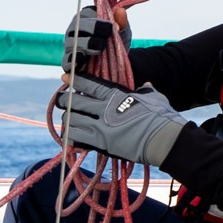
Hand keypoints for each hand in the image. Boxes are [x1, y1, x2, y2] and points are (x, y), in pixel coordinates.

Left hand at [59, 75, 184, 166]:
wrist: (164, 139)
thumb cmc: (162, 117)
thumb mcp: (154, 98)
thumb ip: (145, 91)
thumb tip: (145, 85)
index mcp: (116, 96)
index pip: (90, 84)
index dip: (75, 80)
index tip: (65, 77)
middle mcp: (105, 110)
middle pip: (76, 103)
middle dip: (64, 100)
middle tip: (59, 100)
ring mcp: (102, 128)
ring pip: (74, 121)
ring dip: (67, 119)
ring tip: (65, 119)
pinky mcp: (103, 144)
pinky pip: (80, 140)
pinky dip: (73, 138)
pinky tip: (69, 137)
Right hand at [67, 5, 127, 70]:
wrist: (116, 62)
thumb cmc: (116, 40)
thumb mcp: (122, 31)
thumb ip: (121, 21)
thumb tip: (120, 11)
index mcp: (86, 17)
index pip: (87, 13)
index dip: (98, 20)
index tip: (111, 27)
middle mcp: (75, 28)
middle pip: (79, 26)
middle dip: (92, 30)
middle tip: (106, 37)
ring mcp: (70, 44)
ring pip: (73, 42)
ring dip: (86, 45)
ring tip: (99, 49)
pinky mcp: (68, 59)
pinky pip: (68, 59)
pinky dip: (74, 60)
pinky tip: (82, 59)